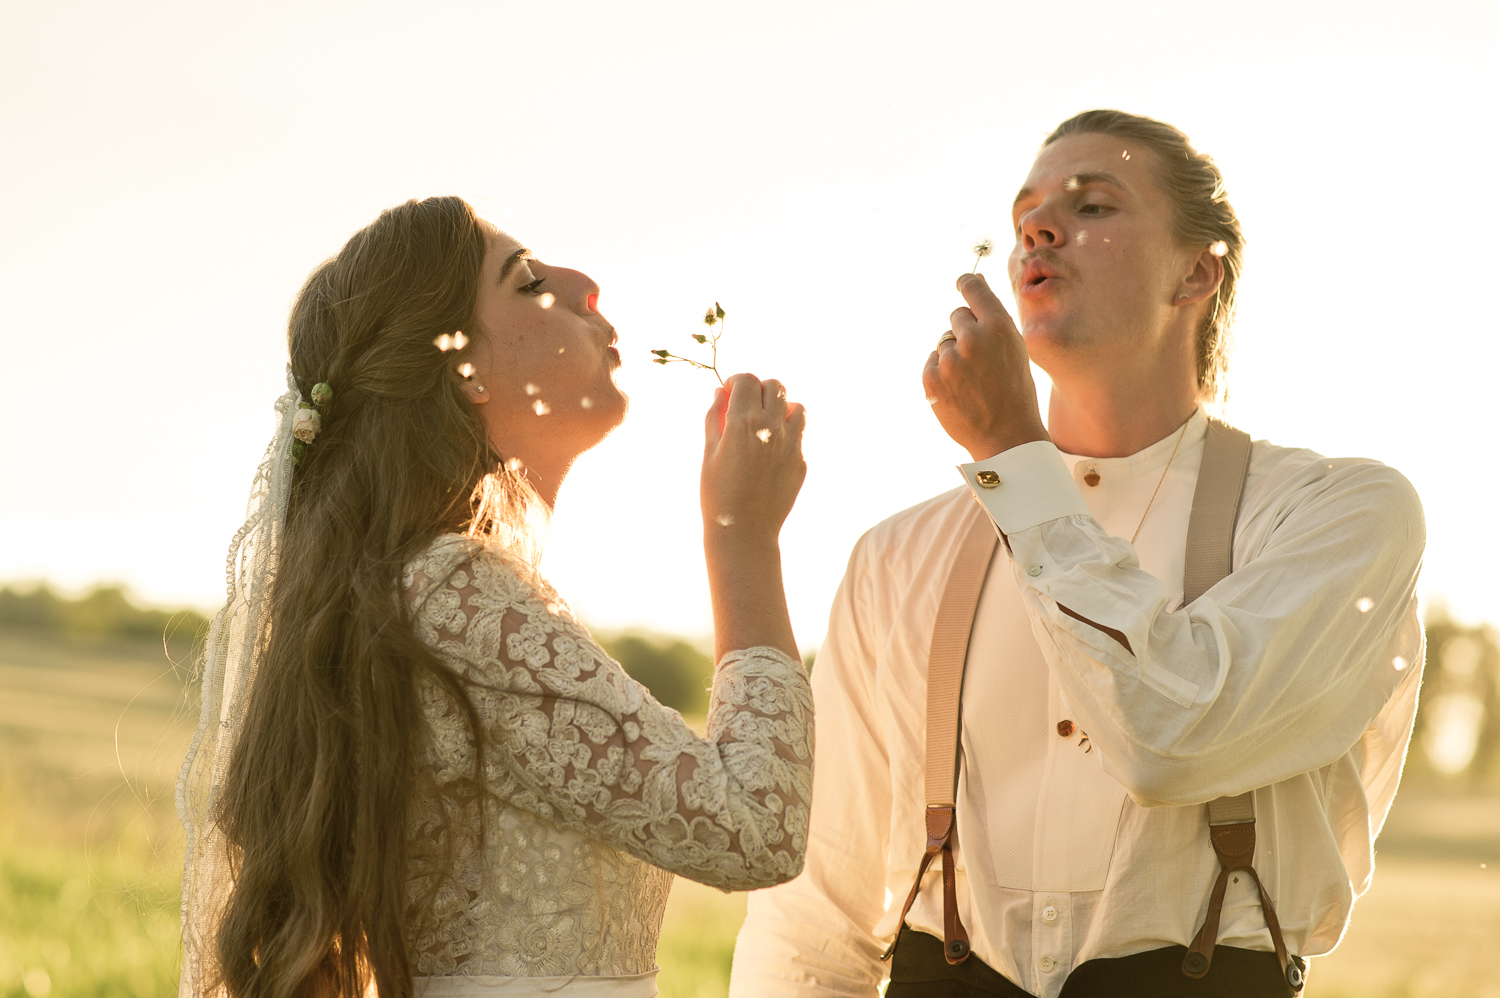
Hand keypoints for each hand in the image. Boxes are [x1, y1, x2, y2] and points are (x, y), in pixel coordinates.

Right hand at [701, 373, 806, 542]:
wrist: (744, 532)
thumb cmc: (717, 494)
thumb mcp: (709, 453)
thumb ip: (715, 418)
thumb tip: (720, 393)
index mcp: (743, 423)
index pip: (746, 380)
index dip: (736, 382)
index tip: (729, 392)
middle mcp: (771, 428)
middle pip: (774, 386)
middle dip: (759, 389)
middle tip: (746, 405)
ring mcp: (791, 445)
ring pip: (795, 405)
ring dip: (780, 407)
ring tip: (765, 423)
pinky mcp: (801, 461)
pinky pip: (800, 434)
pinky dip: (787, 432)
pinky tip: (771, 450)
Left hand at [922, 273, 1049, 460]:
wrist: (1006, 436)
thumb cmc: (1015, 391)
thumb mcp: (1015, 349)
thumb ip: (994, 318)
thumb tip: (973, 280)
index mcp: (999, 327)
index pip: (974, 289)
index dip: (967, 283)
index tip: (963, 281)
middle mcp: (972, 339)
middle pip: (957, 316)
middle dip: (965, 332)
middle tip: (980, 359)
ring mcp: (950, 360)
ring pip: (943, 343)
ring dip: (953, 356)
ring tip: (972, 382)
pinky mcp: (932, 379)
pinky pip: (932, 362)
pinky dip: (941, 374)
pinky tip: (959, 391)